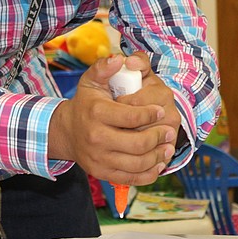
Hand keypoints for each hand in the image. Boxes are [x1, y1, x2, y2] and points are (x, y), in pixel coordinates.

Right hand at [47, 54, 176, 185]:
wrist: (68, 131)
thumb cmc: (87, 103)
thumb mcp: (92, 80)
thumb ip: (106, 67)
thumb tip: (119, 60)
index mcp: (97, 113)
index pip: (131, 116)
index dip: (151, 113)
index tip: (161, 109)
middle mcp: (96, 138)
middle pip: (137, 143)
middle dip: (158, 137)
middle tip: (170, 131)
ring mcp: (99, 158)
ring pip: (137, 163)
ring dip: (158, 156)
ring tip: (168, 147)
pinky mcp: (102, 173)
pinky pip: (131, 178)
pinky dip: (149, 173)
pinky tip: (159, 163)